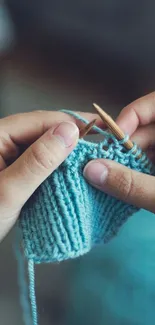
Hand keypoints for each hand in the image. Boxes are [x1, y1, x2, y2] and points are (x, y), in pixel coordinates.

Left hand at [0, 110, 100, 240]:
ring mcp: (9, 154)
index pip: (40, 120)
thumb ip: (37, 161)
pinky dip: (57, 164)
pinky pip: (40, 160)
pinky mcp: (15, 169)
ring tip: (91, 155)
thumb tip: (69, 132)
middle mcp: (3, 140)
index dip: (71, 123)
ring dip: (66, 150)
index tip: (100, 129)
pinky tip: (72, 168)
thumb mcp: (9, 191)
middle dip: (71, 135)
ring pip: (44, 145)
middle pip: (43, 129)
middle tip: (101, 142)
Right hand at [84, 92, 154, 212]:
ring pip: (145, 146)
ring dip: (127, 161)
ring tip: (109, 176)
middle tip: (103, 164)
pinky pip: (149, 160)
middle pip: (145, 127)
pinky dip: (136, 171)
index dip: (133, 114)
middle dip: (123, 146)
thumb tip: (91, 171)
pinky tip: (124, 183)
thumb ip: (132, 184)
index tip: (114, 138)